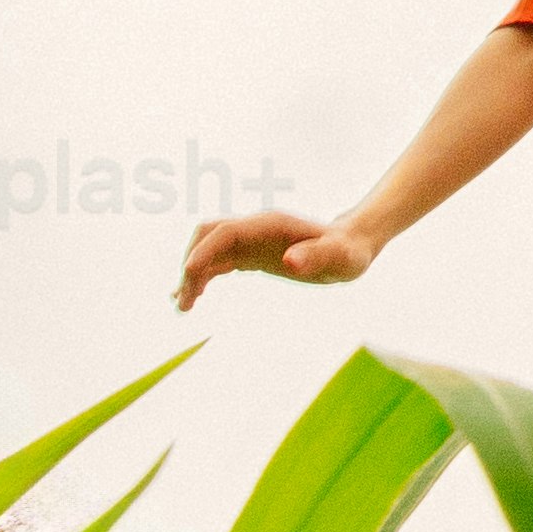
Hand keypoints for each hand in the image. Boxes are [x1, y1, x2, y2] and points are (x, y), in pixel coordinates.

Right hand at [177, 206, 380, 311]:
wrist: (349, 248)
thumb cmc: (346, 253)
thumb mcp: (338, 258)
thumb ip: (315, 257)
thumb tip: (289, 262)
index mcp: (268, 226)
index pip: (224, 233)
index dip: (203, 251)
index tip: (190, 277)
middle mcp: (253, 229)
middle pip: (207, 237)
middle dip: (191, 264)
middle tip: (186, 299)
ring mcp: (250, 241)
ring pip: (208, 251)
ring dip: (192, 274)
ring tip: (182, 306)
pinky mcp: (251, 255)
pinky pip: (217, 263)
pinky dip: (202, 278)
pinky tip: (193, 298)